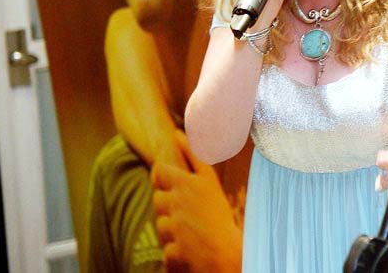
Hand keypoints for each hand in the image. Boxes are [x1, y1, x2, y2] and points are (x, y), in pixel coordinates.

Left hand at [151, 130, 241, 271]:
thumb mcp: (209, 181)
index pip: (159, 172)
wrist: (229, 255)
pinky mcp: (171, 250)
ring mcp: (174, 227)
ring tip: (193, 231)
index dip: (162, 179)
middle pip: (158, 200)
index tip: (174, 187)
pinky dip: (176, 250)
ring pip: (161, 224)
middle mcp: (180, 202)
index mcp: (189, 184)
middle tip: (191, 214)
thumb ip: (192, 155)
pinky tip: (192, 248)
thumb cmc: (220, 216)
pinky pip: (165, 246)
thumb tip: (176, 133)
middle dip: (170, 207)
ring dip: (172, 229)